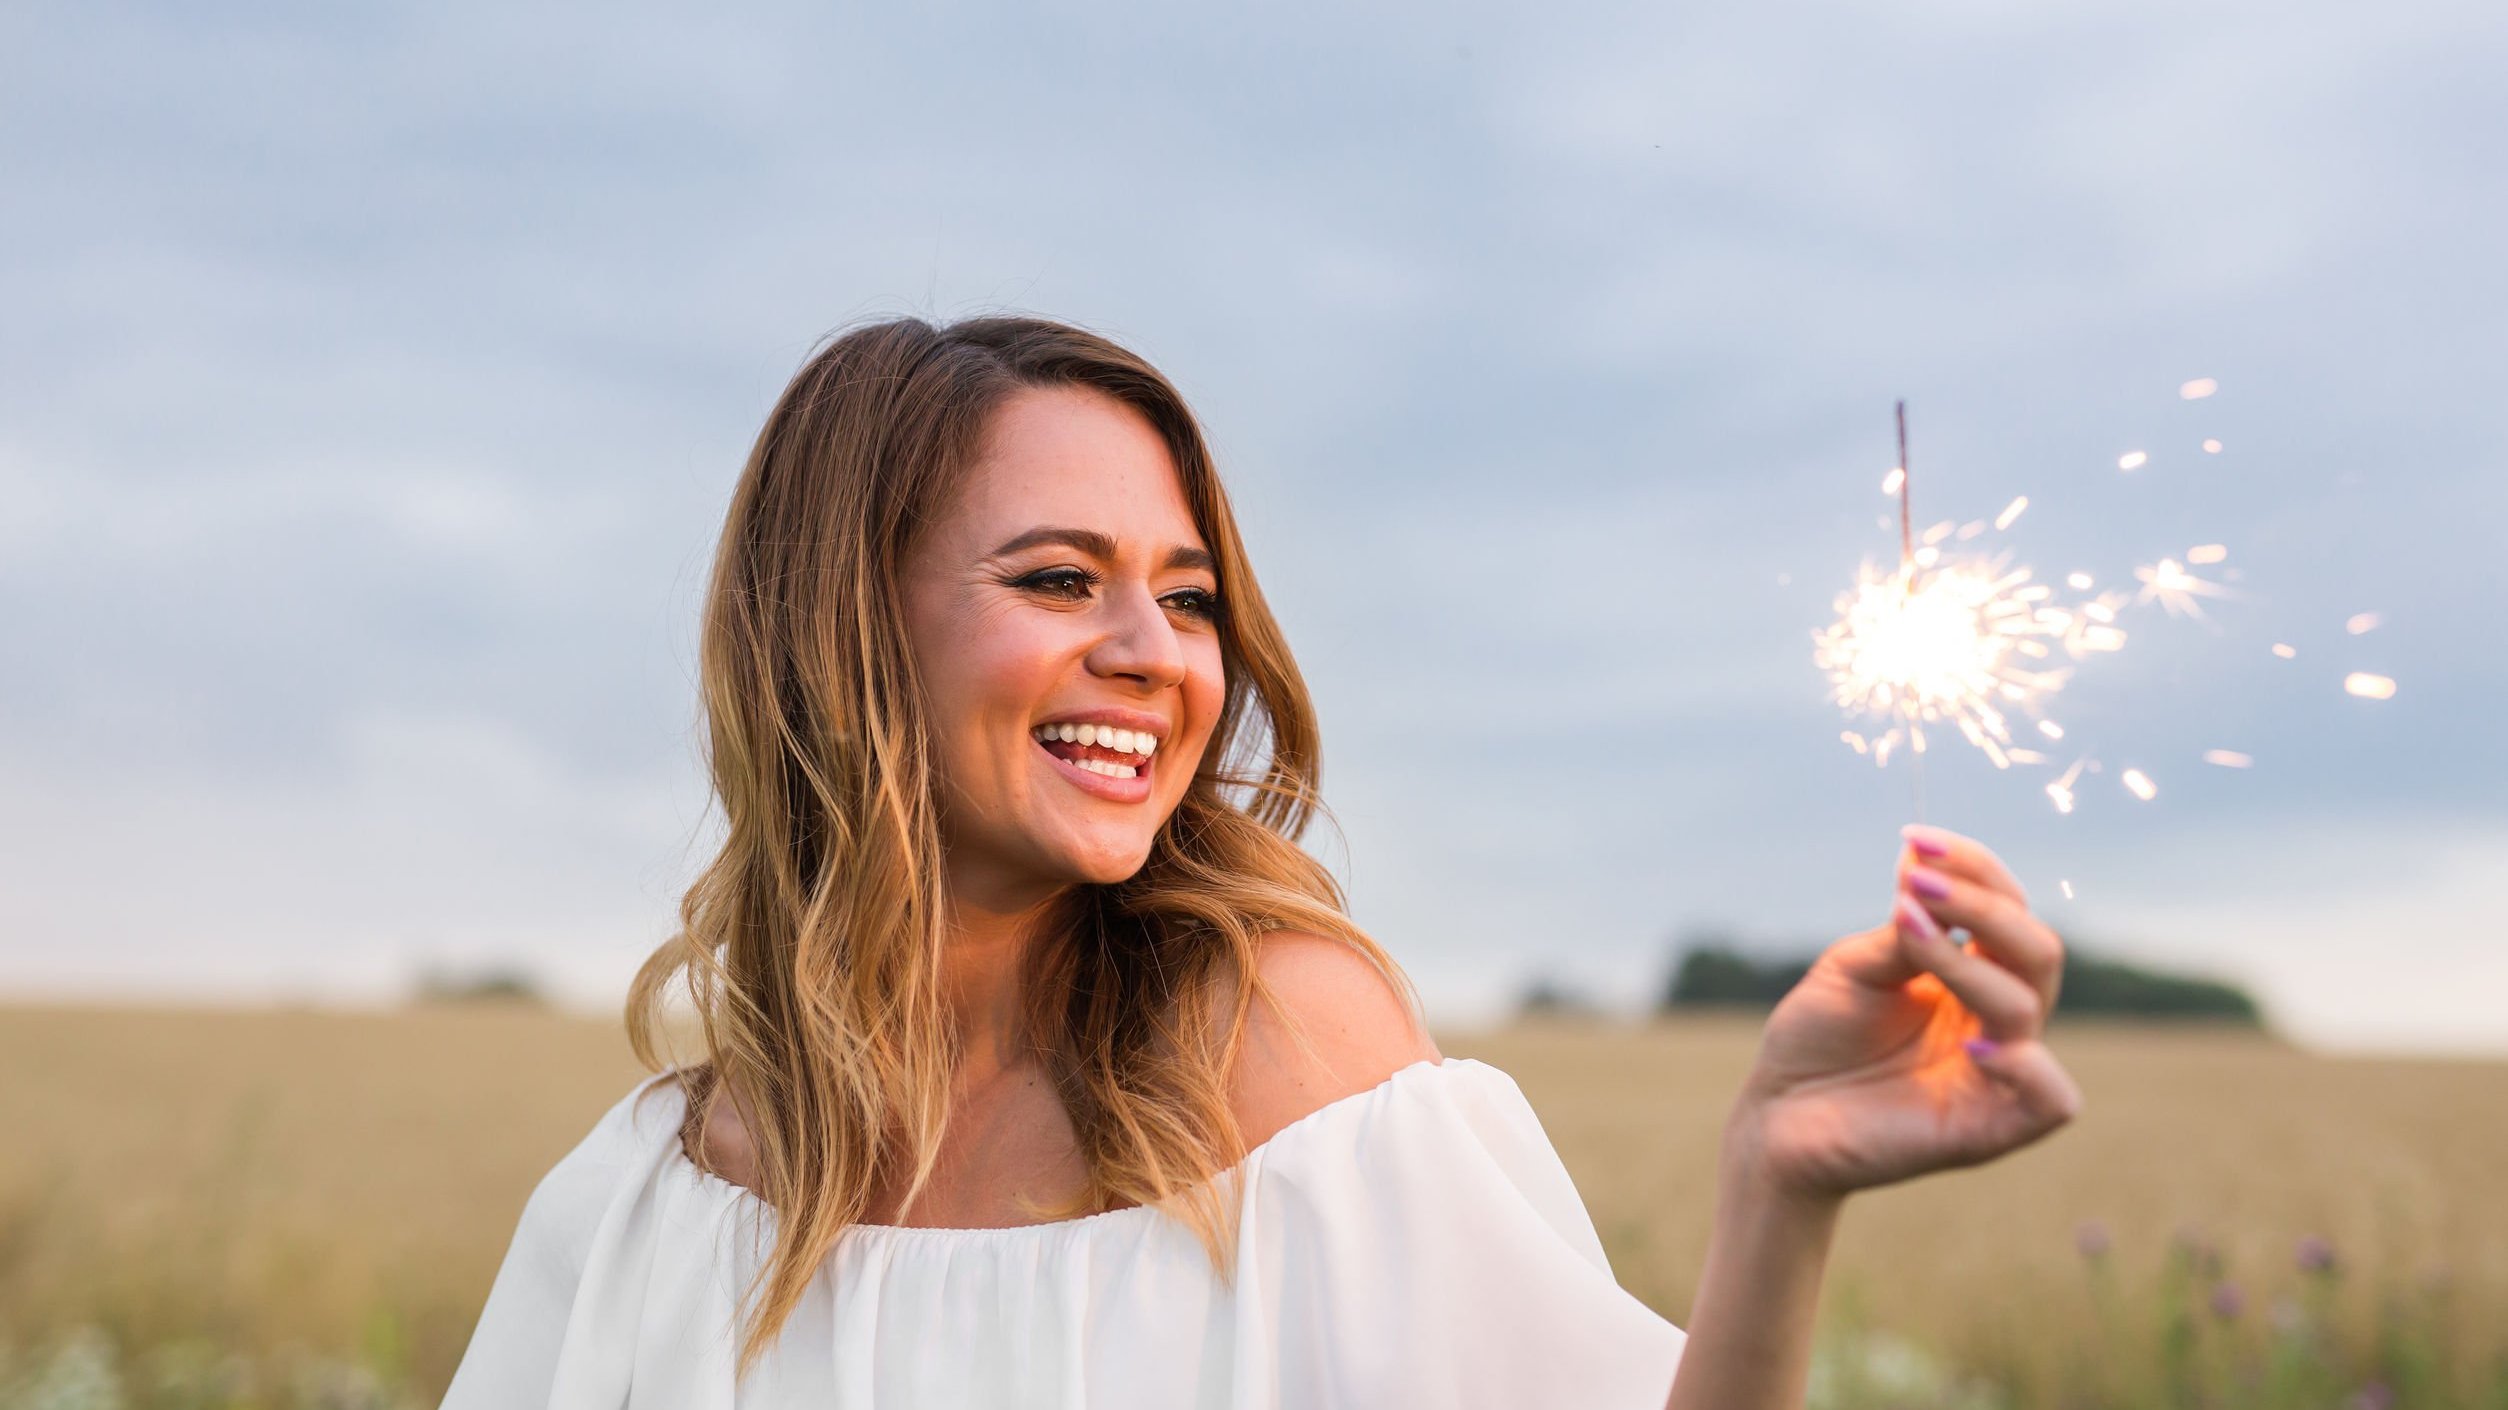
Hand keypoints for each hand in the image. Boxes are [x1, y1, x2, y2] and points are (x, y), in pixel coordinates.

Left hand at [1725, 824, 2084, 1203]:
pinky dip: (2028, 1066)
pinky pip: (2053, 1100)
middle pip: (2035, 951)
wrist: (1776, 1116)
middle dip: (1983, 906)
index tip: (1914, 840)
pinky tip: (1971, 1040)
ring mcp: (1996, 1074)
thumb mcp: (1856, 967)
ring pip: (2026, 1006)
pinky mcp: (1988, 1129)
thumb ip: (1906, 930)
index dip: (1974, 869)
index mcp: (1971, 975)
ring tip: (1905, 932)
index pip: (2007, 912)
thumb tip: (1925, 868)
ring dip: (1966, 961)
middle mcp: (1994, 1019)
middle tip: (1917, 885)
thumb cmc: (1817, 1037)